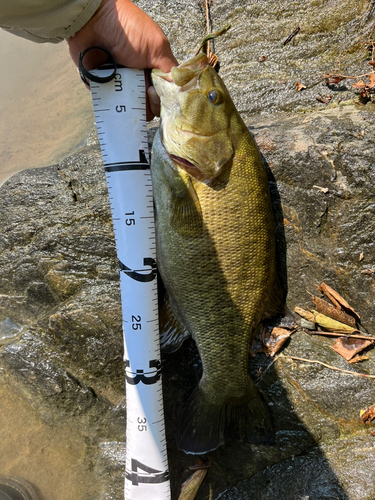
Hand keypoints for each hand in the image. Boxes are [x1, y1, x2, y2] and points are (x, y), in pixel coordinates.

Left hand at [67, 0, 177, 118]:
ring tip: (127, 93)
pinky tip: (114, 101)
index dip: (162, 100)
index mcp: (153, 71)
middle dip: (147, 105)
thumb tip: (179, 91)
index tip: (154, 92)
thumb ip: (169, 69)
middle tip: (143, 91)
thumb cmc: (127, 29)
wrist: (94, 21)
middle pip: (148, 107)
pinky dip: (113, 108)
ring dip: (131, 107)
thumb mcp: (156, 46)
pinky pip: (110, 106)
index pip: (163, 96)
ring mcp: (121, 86)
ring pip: (130, 110)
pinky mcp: (103, 88)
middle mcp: (138, 80)